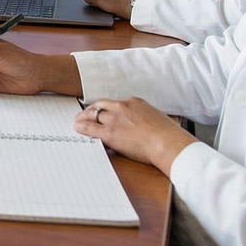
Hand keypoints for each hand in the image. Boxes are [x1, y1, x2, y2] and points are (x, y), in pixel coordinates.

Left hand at [75, 98, 195, 173]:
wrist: (167, 143)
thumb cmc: (168, 134)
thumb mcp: (157, 118)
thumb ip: (146, 117)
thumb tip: (147, 124)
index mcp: (135, 102)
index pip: (115, 103)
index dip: (107, 108)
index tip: (104, 112)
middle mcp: (122, 107)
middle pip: (100, 105)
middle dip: (92, 110)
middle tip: (85, 114)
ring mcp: (114, 119)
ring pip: (93, 114)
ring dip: (83, 117)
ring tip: (78, 121)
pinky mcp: (110, 133)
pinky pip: (90, 128)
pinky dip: (81, 127)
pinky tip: (77, 128)